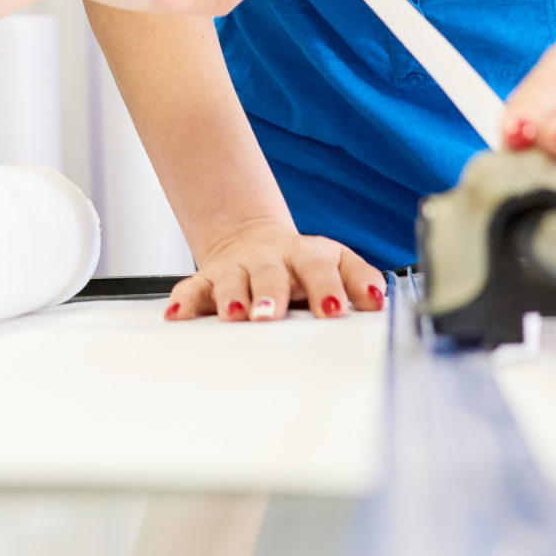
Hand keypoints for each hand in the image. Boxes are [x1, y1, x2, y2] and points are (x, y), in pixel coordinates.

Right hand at [163, 220, 386, 321]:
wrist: (253, 240)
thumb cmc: (301, 263)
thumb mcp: (336, 262)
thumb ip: (359, 280)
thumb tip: (377, 301)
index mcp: (305, 255)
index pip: (318, 267)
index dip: (326, 287)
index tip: (333, 309)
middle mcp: (269, 260)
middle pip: (270, 273)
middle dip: (271, 294)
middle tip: (271, 316)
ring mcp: (237, 269)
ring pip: (232, 280)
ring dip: (231, 297)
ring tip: (234, 315)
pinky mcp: (209, 279)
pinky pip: (192, 288)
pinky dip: (184, 300)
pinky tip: (178, 315)